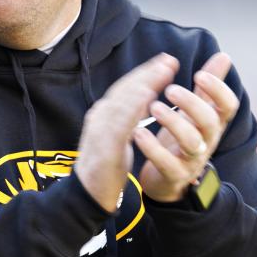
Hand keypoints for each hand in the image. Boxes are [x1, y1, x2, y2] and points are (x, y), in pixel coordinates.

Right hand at [74, 53, 177, 211]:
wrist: (87, 196)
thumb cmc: (106, 167)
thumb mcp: (119, 137)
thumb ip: (130, 117)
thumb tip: (145, 98)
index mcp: (105, 114)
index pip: (126, 88)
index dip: (146, 73)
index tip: (165, 62)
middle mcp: (100, 116)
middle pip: (125, 88)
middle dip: (148, 73)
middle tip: (169, 60)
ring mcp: (99, 129)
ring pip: (122, 100)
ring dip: (143, 84)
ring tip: (162, 72)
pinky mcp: (103, 146)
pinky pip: (120, 122)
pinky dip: (133, 107)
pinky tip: (148, 98)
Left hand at [133, 52, 238, 202]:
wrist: (169, 180)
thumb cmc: (183, 139)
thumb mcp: (197, 111)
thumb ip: (208, 87)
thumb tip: (224, 56)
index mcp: (212, 123)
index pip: (228, 106)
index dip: (218, 89)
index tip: (200, 73)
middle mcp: (206, 141)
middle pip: (210, 122)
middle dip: (192, 103)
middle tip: (170, 89)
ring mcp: (191, 160)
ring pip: (191, 142)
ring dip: (173, 122)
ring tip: (154, 107)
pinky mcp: (174, 175)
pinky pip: (167, 164)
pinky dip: (153, 148)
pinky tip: (138, 132)